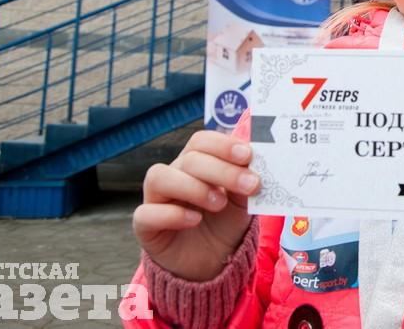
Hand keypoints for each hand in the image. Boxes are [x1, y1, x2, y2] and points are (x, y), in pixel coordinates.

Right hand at [133, 131, 259, 280]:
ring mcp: (156, 199)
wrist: (213, 263)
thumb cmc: (225, 223)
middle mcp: (174, 174)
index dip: (223, 145)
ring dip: (194, 187)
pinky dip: (172, 214)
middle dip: (222, 170)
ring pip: (159, 177)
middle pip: (188, 159)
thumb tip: (257, 164)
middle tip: (249, 185)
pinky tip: (195, 220)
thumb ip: (247, 181)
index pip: (201, 141)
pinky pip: (146, 213)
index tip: (247, 155)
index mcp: (197, 162)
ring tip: (220, 204)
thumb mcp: (242, 201)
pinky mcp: (146, 226)